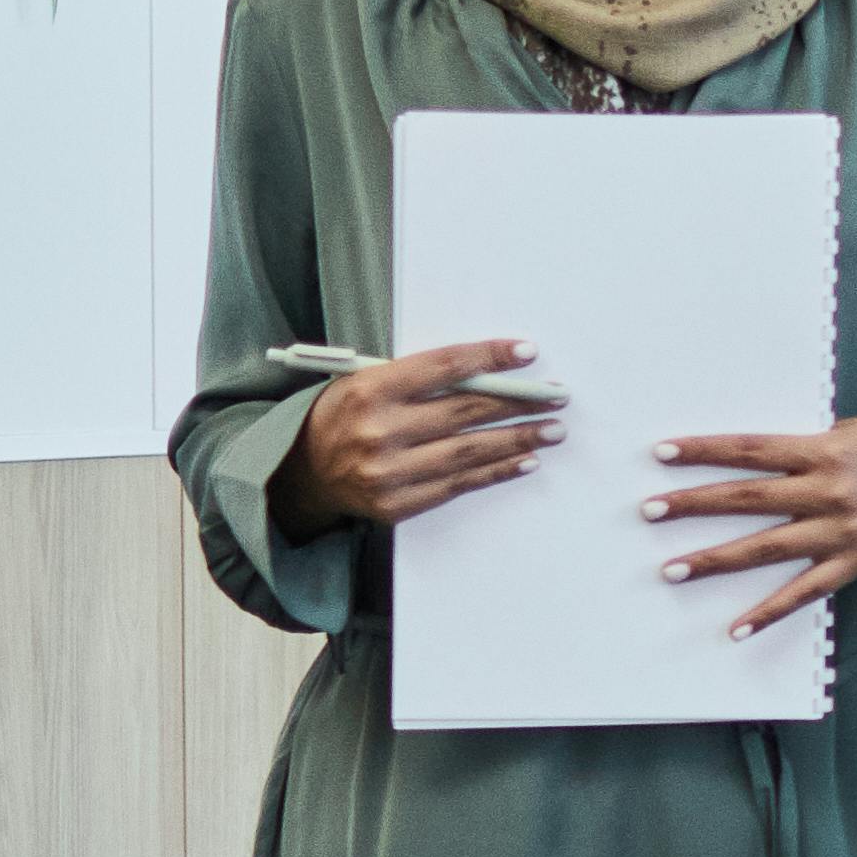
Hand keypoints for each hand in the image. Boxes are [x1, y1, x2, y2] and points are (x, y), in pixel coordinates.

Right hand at [268, 338, 554, 540]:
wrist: (301, 471)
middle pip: (464, 412)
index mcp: (370, 390)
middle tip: (556, 395)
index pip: (443, 367)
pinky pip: (459, 485)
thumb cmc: (341, 415)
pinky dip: (497, 471)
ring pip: (468, 452)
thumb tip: (488, 374)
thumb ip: (418, 378)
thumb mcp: (365, 380)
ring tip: (552, 429)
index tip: (527, 352)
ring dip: (518, 439)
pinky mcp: (398, 504)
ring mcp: (389, 472)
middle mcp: (379, 431)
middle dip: (517, 402)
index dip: (489, 358)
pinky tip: (526, 459)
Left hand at [647, 415, 856, 636]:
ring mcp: (839, 532)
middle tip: (649, 511)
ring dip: (715, 560)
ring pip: (766, 549)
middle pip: (748, 499)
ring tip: (671, 569)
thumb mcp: (849, 431)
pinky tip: (736, 628)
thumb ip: (804, 448)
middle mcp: (827, 492)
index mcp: (823, 451)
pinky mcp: (852, 562)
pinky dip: (770, 612)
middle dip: (694, 504)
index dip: (706, 450)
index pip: (751, 449)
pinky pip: (804, 593)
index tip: (661, 453)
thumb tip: (754, 460)